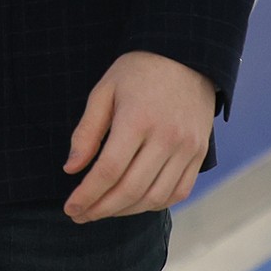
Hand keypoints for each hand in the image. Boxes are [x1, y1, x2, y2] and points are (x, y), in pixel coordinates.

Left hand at [61, 51, 214, 221]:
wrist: (186, 55)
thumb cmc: (138, 71)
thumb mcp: (104, 90)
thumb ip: (86, 131)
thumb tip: (71, 169)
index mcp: (137, 119)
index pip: (109, 170)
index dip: (87, 194)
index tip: (71, 207)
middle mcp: (166, 137)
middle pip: (130, 189)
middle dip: (101, 209)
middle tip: (81, 215)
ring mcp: (187, 148)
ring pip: (154, 197)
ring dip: (126, 211)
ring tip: (104, 210)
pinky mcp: (199, 153)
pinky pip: (178, 192)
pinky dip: (155, 204)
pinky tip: (135, 202)